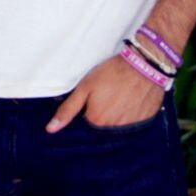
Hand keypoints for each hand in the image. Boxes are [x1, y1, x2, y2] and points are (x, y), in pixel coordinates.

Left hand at [46, 54, 164, 132]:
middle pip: (102, 125)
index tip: (93, 98)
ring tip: (119, 95)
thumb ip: (68, 109)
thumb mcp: (85, 87)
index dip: (87, 109)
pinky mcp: (144, 122)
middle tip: (107, 94)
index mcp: (96, 121)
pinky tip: (130, 100)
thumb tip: (51, 129)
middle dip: (102, 112)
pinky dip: (130, 114)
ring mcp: (130, 127)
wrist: (143, 66)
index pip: (86, 122)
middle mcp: (113, 129)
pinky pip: (132, 123)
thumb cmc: (111, 73)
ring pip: (117, 125)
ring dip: (116, 114)